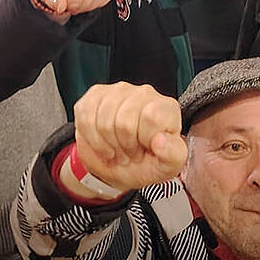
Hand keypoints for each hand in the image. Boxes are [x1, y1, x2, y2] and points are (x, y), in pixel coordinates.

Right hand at [73, 82, 187, 192]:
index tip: (145, 148)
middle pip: (124, 121)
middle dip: (123, 145)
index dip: (143, 139)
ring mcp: (118, 92)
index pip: (151, 116)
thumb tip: (161, 140)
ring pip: (104, 120)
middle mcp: (144, 93)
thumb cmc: (145, 163)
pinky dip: (92, 139)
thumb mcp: (166, 168)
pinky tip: (102, 142)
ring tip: (117, 148)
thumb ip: (173, 155)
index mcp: (166, 108)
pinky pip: (86, 118)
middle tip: (129, 151)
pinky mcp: (95, 96)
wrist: (119, 168)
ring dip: (108, 143)